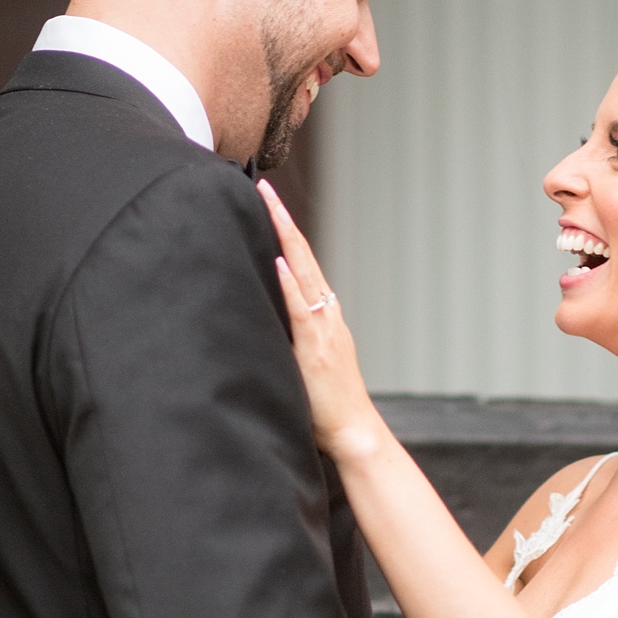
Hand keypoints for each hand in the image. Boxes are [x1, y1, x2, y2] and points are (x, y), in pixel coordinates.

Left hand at [257, 179, 382, 461]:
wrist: (354, 432)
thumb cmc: (327, 405)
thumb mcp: (306, 362)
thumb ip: (291, 337)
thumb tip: (264, 318)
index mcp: (323, 317)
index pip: (303, 265)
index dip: (286, 233)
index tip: (269, 203)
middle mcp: (326, 315)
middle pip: (304, 258)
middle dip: (283, 220)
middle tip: (264, 186)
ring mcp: (323, 331)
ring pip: (304, 274)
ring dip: (286, 238)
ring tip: (270, 206)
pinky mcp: (316, 351)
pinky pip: (301, 312)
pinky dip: (291, 286)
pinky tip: (278, 262)